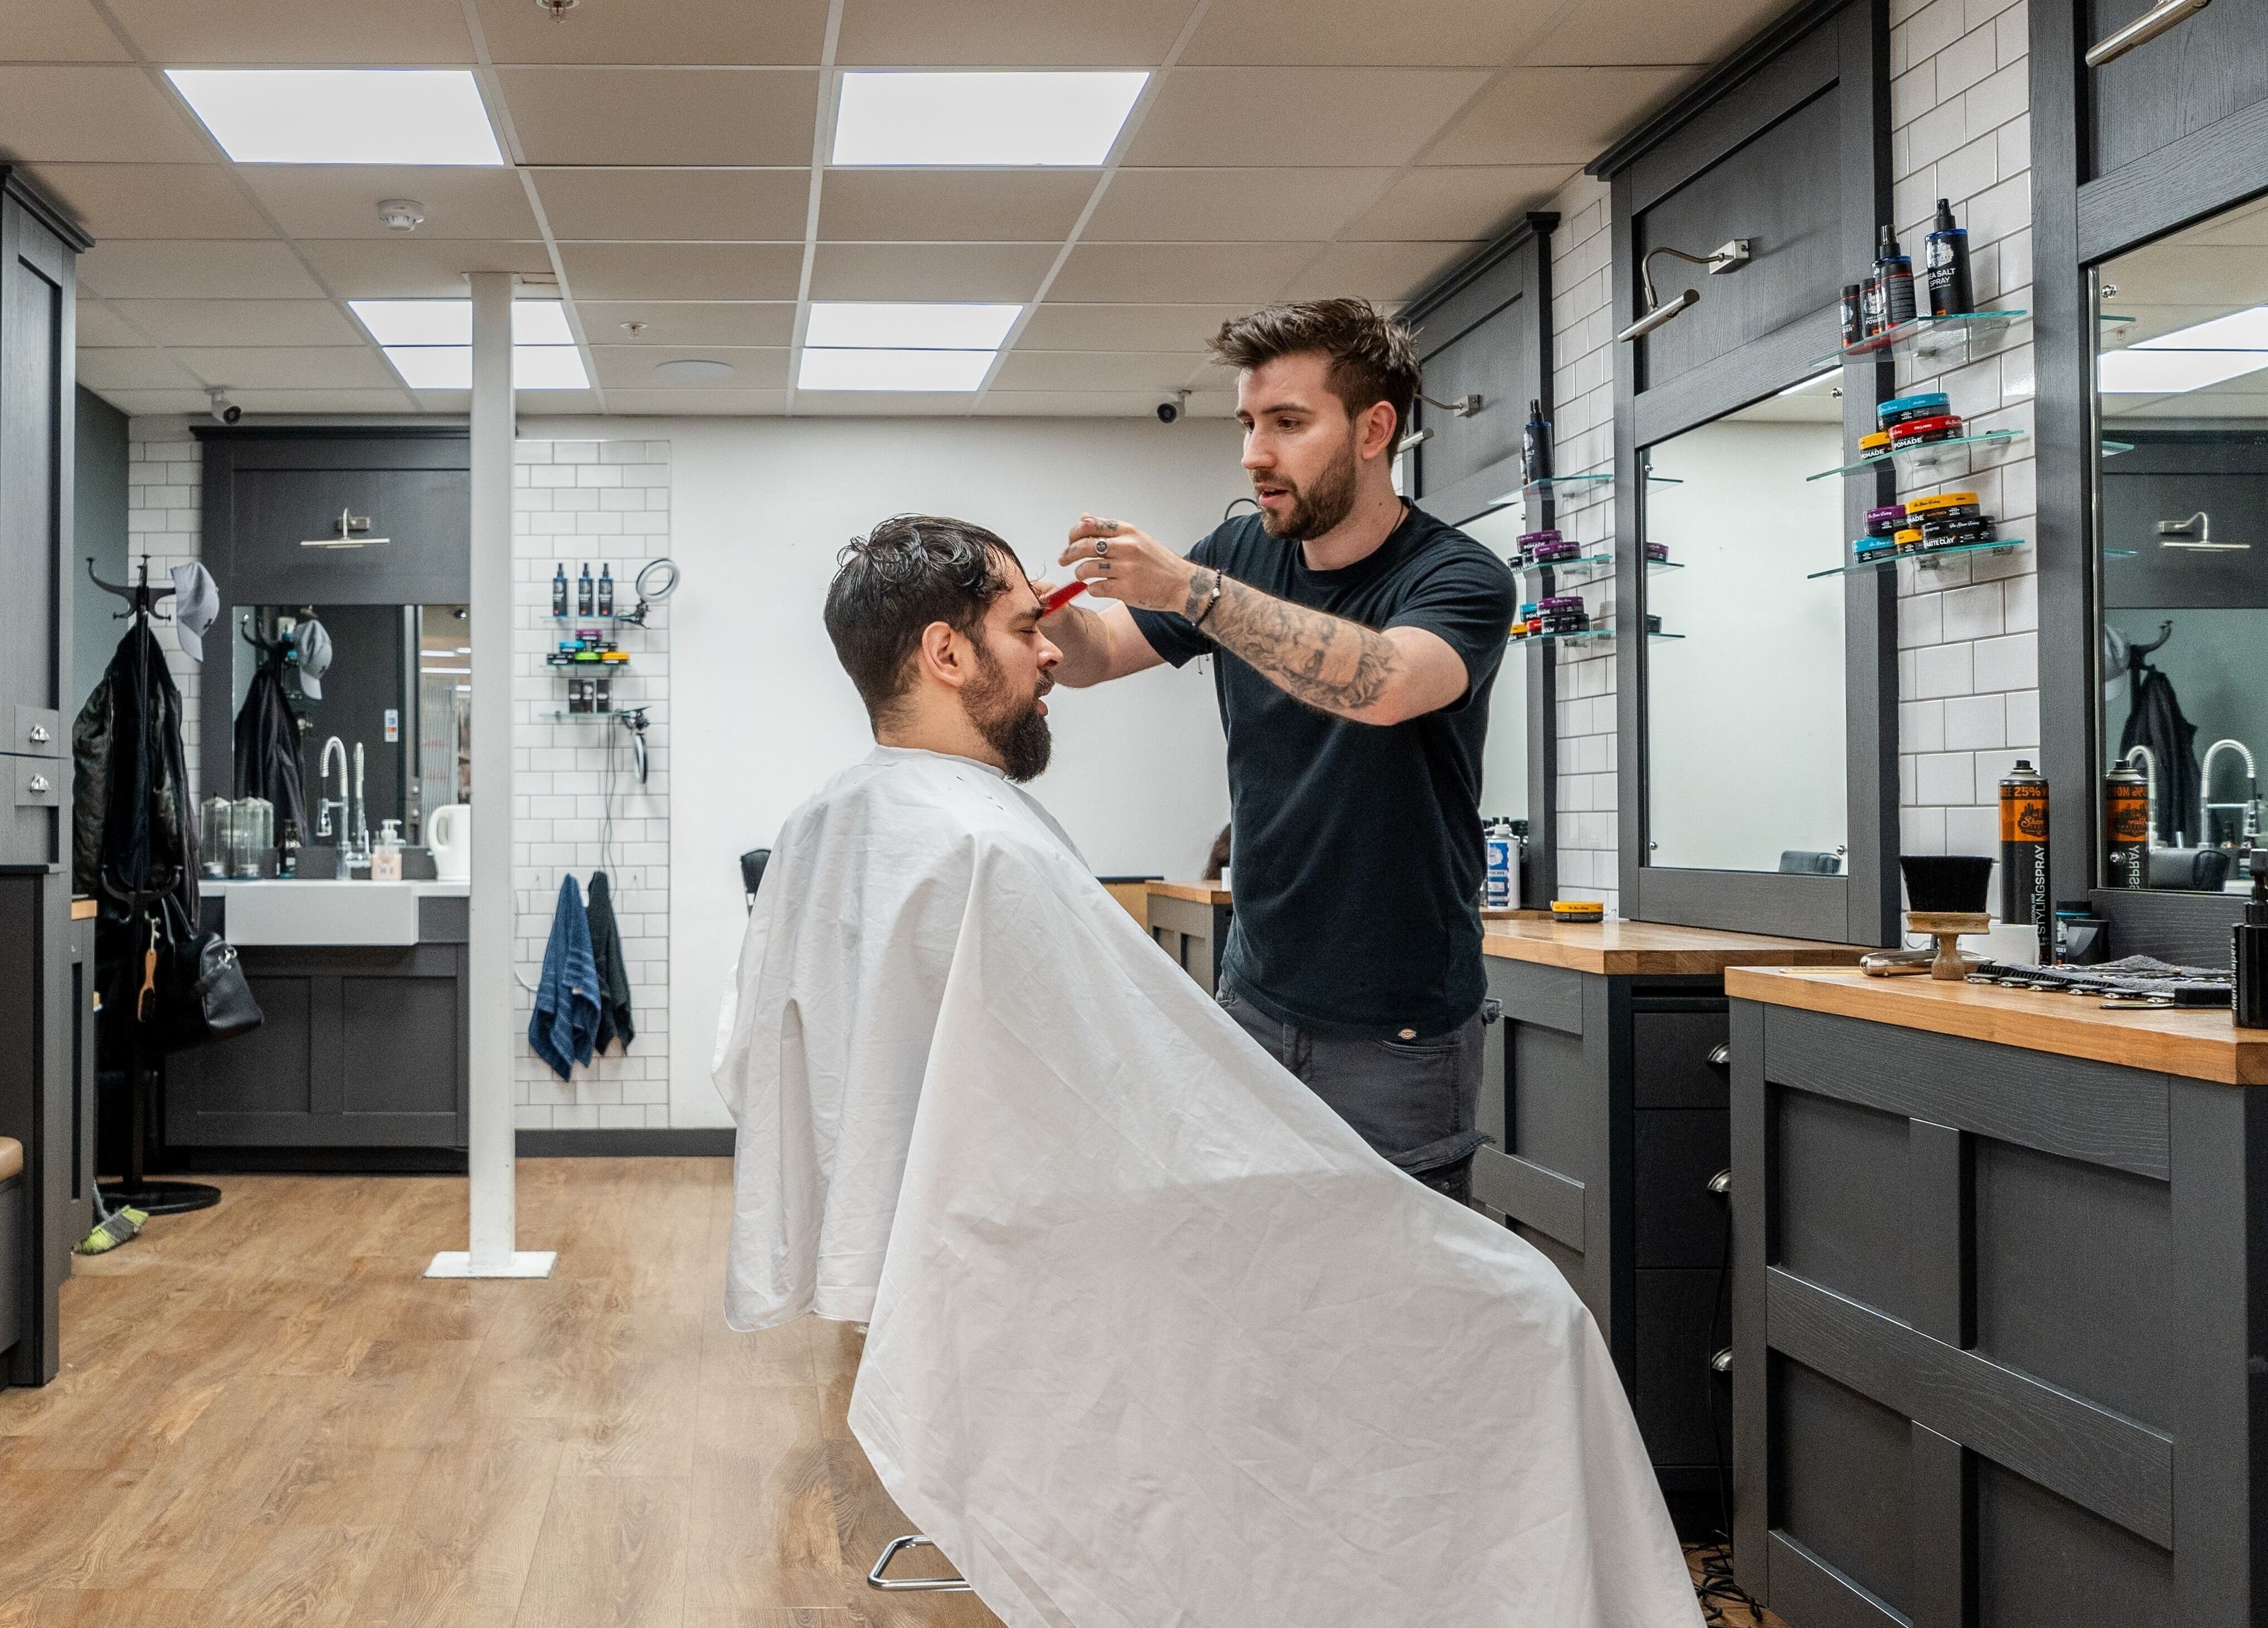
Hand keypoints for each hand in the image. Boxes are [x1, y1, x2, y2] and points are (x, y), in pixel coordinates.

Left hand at [1061, 515, 1197, 614]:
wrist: (1182, 584)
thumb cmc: (1159, 562)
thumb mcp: (1137, 538)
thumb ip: (1109, 530)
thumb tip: (1084, 518)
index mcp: (1128, 531)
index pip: (1091, 526)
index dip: (1074, 533)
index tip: (1070, 541)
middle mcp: (1126, 547)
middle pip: (1084, 546)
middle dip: (1068, 553)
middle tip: (1063, 559)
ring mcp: (1126, 569)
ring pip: (1087, 568)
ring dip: (1080, 573)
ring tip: (1084, 575)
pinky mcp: (1126, 590)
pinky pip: (1096, 588)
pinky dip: (1092, 588)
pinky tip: (1098, 587)